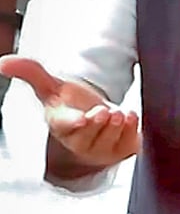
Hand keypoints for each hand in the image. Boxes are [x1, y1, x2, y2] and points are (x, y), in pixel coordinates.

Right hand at [0, 55, 139, 168]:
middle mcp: (79, 141)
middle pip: (88, 137)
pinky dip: (133, 132)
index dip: (72, 122)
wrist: (95, 119)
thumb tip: (3, 62)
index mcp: (61, 124)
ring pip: (110, 142)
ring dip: (117, 127)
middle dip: (98, 123)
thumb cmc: (70, 105)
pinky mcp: (121, 151)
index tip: (81, 118)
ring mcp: (101, 149)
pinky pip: (129, 145)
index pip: (64, 125)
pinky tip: (132, 119)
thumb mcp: (51, 87)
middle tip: (105, 111)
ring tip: (121, 114)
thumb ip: (30, 72)